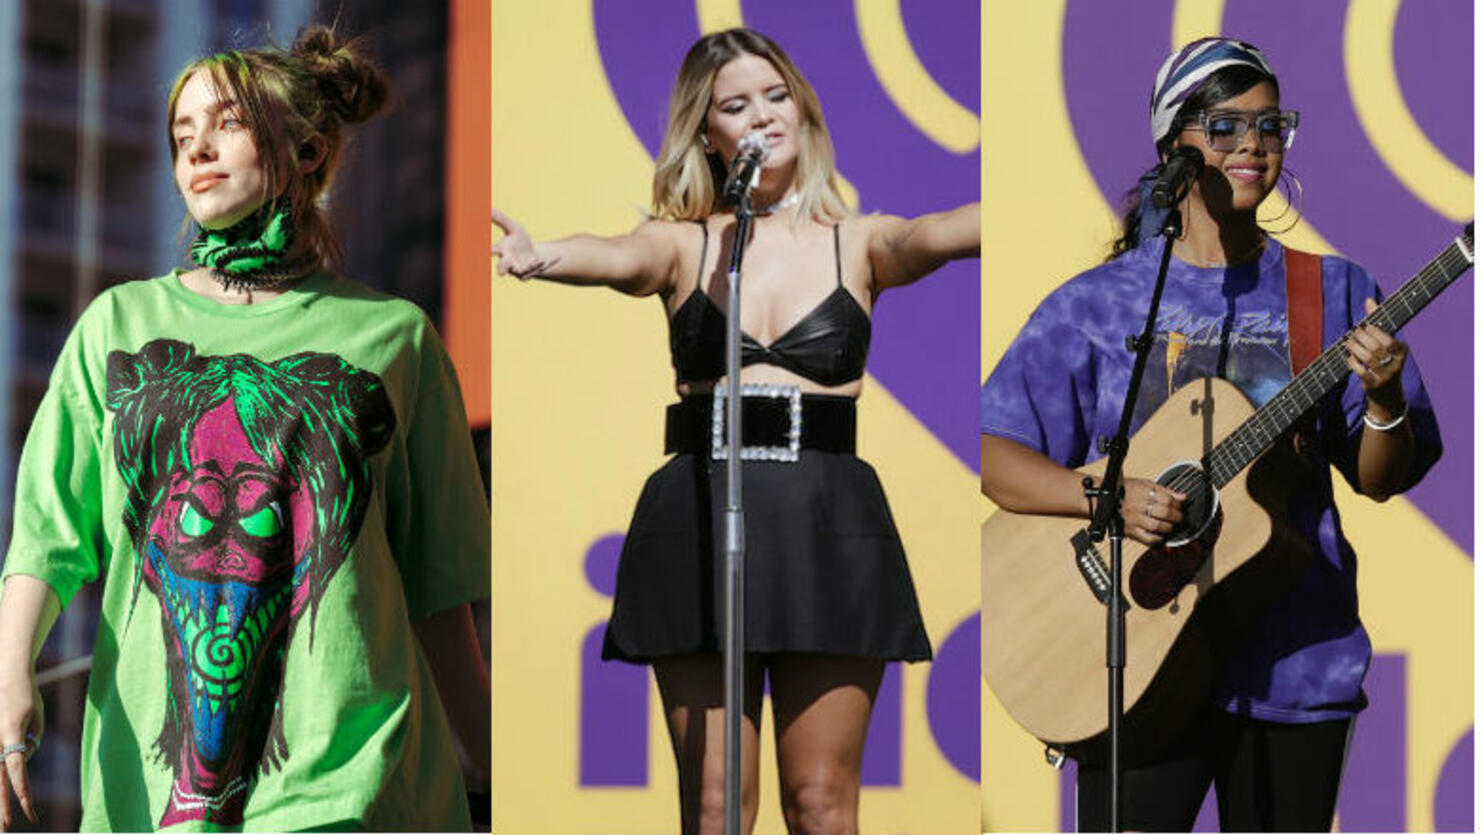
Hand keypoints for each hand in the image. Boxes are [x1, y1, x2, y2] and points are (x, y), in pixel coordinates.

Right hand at [0, 667, 41, 829]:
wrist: (7, 673)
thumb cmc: (26, 696)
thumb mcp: (37, 720)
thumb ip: (30, 744)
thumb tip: (19, 764)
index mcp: (11, 734)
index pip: (17, 771)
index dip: (22, 793)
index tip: (29, 812)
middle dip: (1, 806)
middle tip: (5, 828)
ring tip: (1, 818)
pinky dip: (0, 773)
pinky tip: (1, 794)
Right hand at [491, 208, 555, 278]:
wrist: (533, 254)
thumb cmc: (519, 240)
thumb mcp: (513, 227)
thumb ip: (501, 219)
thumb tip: (490, 208)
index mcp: (502, 250)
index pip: (492, 250)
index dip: (489, 250)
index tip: (487, 251)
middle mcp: (507, 262)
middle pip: (502, 267)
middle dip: (502, 268)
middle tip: (501, 272)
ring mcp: (517, 270)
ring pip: (518, 272)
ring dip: (526, 267)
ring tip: (535, 262)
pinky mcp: (527, 274)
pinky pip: (530, 273)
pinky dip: (536, 266)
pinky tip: (540, 261)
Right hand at [1119, 477, 1185, 545]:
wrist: (1101, 500)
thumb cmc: (1123, 491)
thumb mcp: (1144, 484)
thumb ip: (1165, 491)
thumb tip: (1182, 497)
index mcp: (1141, 491)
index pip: (1167, 499)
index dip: (1177, 504)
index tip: (1178, 505)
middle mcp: (1137, 505)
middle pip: (1165, 512)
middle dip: (1176, 516)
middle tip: (1178, 517)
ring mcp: (1133, 519)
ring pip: (1158, 526)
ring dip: (1168, 527)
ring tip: (1169, 525)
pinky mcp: (1130, 531)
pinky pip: (1148, 539)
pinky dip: (1158, 539)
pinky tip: (1159, 534)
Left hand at [1344, 298, 1407, 413]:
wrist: (1388, 395)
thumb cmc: (1385, 361)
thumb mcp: (1385, 344)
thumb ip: (1377, 322)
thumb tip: (1368, 299)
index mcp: (1402, 351)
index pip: (1389, 339)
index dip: (1375, 331)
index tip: (1365, 325)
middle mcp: (1396, 364)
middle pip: (1377, 348)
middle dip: (1362, 338)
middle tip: (1353, 332)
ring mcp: (1385, 376)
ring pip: (1368, 359)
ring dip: (1355, 348)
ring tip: (1347, 342)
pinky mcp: (1374, 385)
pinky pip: (1360, 371)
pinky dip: (1352, 362)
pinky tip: (1349, 357)